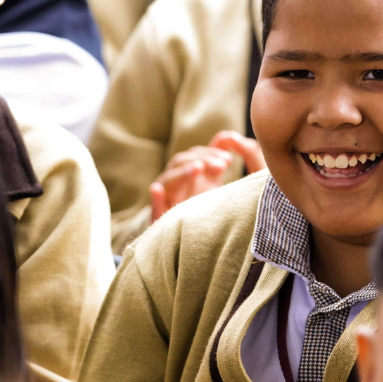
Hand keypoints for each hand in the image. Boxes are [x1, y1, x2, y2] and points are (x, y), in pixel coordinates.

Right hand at [149, 131, 265, 220]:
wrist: (188, 245)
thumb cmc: (203, 210)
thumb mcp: (213, 184)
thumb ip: (219, 160)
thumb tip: (229, 136)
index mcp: (190, 177)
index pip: (195, 157)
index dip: (209, 154)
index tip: (228, 161)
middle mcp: (176, 185)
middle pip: (181, 162)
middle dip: (201, 160)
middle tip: (222, 166)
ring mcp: (167, 200)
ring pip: (167, 180)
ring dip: (182, 172)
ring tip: (198, 169)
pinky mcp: (160, 218)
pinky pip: (154, 207)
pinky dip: (155, 198)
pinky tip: (156, 190)